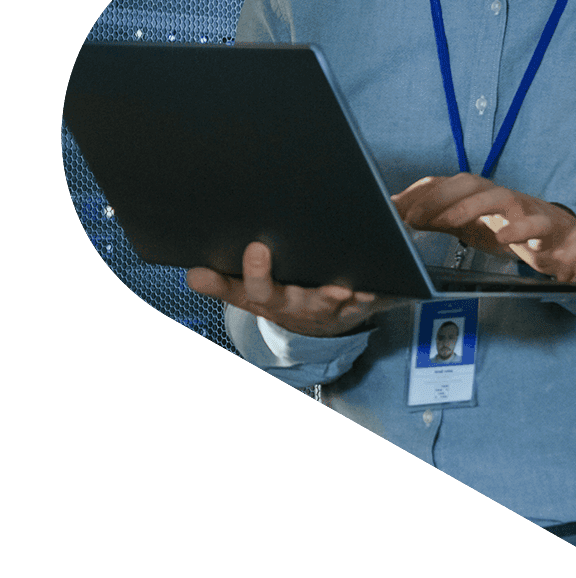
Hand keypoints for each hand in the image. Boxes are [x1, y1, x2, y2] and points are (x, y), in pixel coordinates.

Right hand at [186, 241, 399, 338]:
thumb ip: (220, 284)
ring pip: (338, 302)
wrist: (317, 328)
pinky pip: (371, 301)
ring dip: (345, 297)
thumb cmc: (281, 299)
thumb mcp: (247, 294)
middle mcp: (301, 307)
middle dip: (313, 293)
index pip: (259, 291)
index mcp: (272, 301)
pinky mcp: (360, 305)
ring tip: (350, 287)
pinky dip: (377, 295)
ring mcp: (332, 308)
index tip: (256, 248)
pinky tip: (382, 283)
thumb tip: (191, 274)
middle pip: (301, 301)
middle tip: (320, 281)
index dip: (256, 273)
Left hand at [391, 174, 575, 266]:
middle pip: (467, 182)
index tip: (392, 210)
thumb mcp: (466, 224)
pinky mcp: (543, 225)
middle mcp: (496, 194)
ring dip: (470, 207)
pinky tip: (502, 237)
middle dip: (437, 197)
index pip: (443, 183)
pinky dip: (518, 229)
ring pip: (498, 197)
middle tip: (412, 218)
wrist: (554, 238)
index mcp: (475, 193)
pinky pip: (532, 223)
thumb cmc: (506, 227)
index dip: (417, 195)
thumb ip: (434, 218)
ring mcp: (521, 207)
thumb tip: (396, 213)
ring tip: (447, 221)